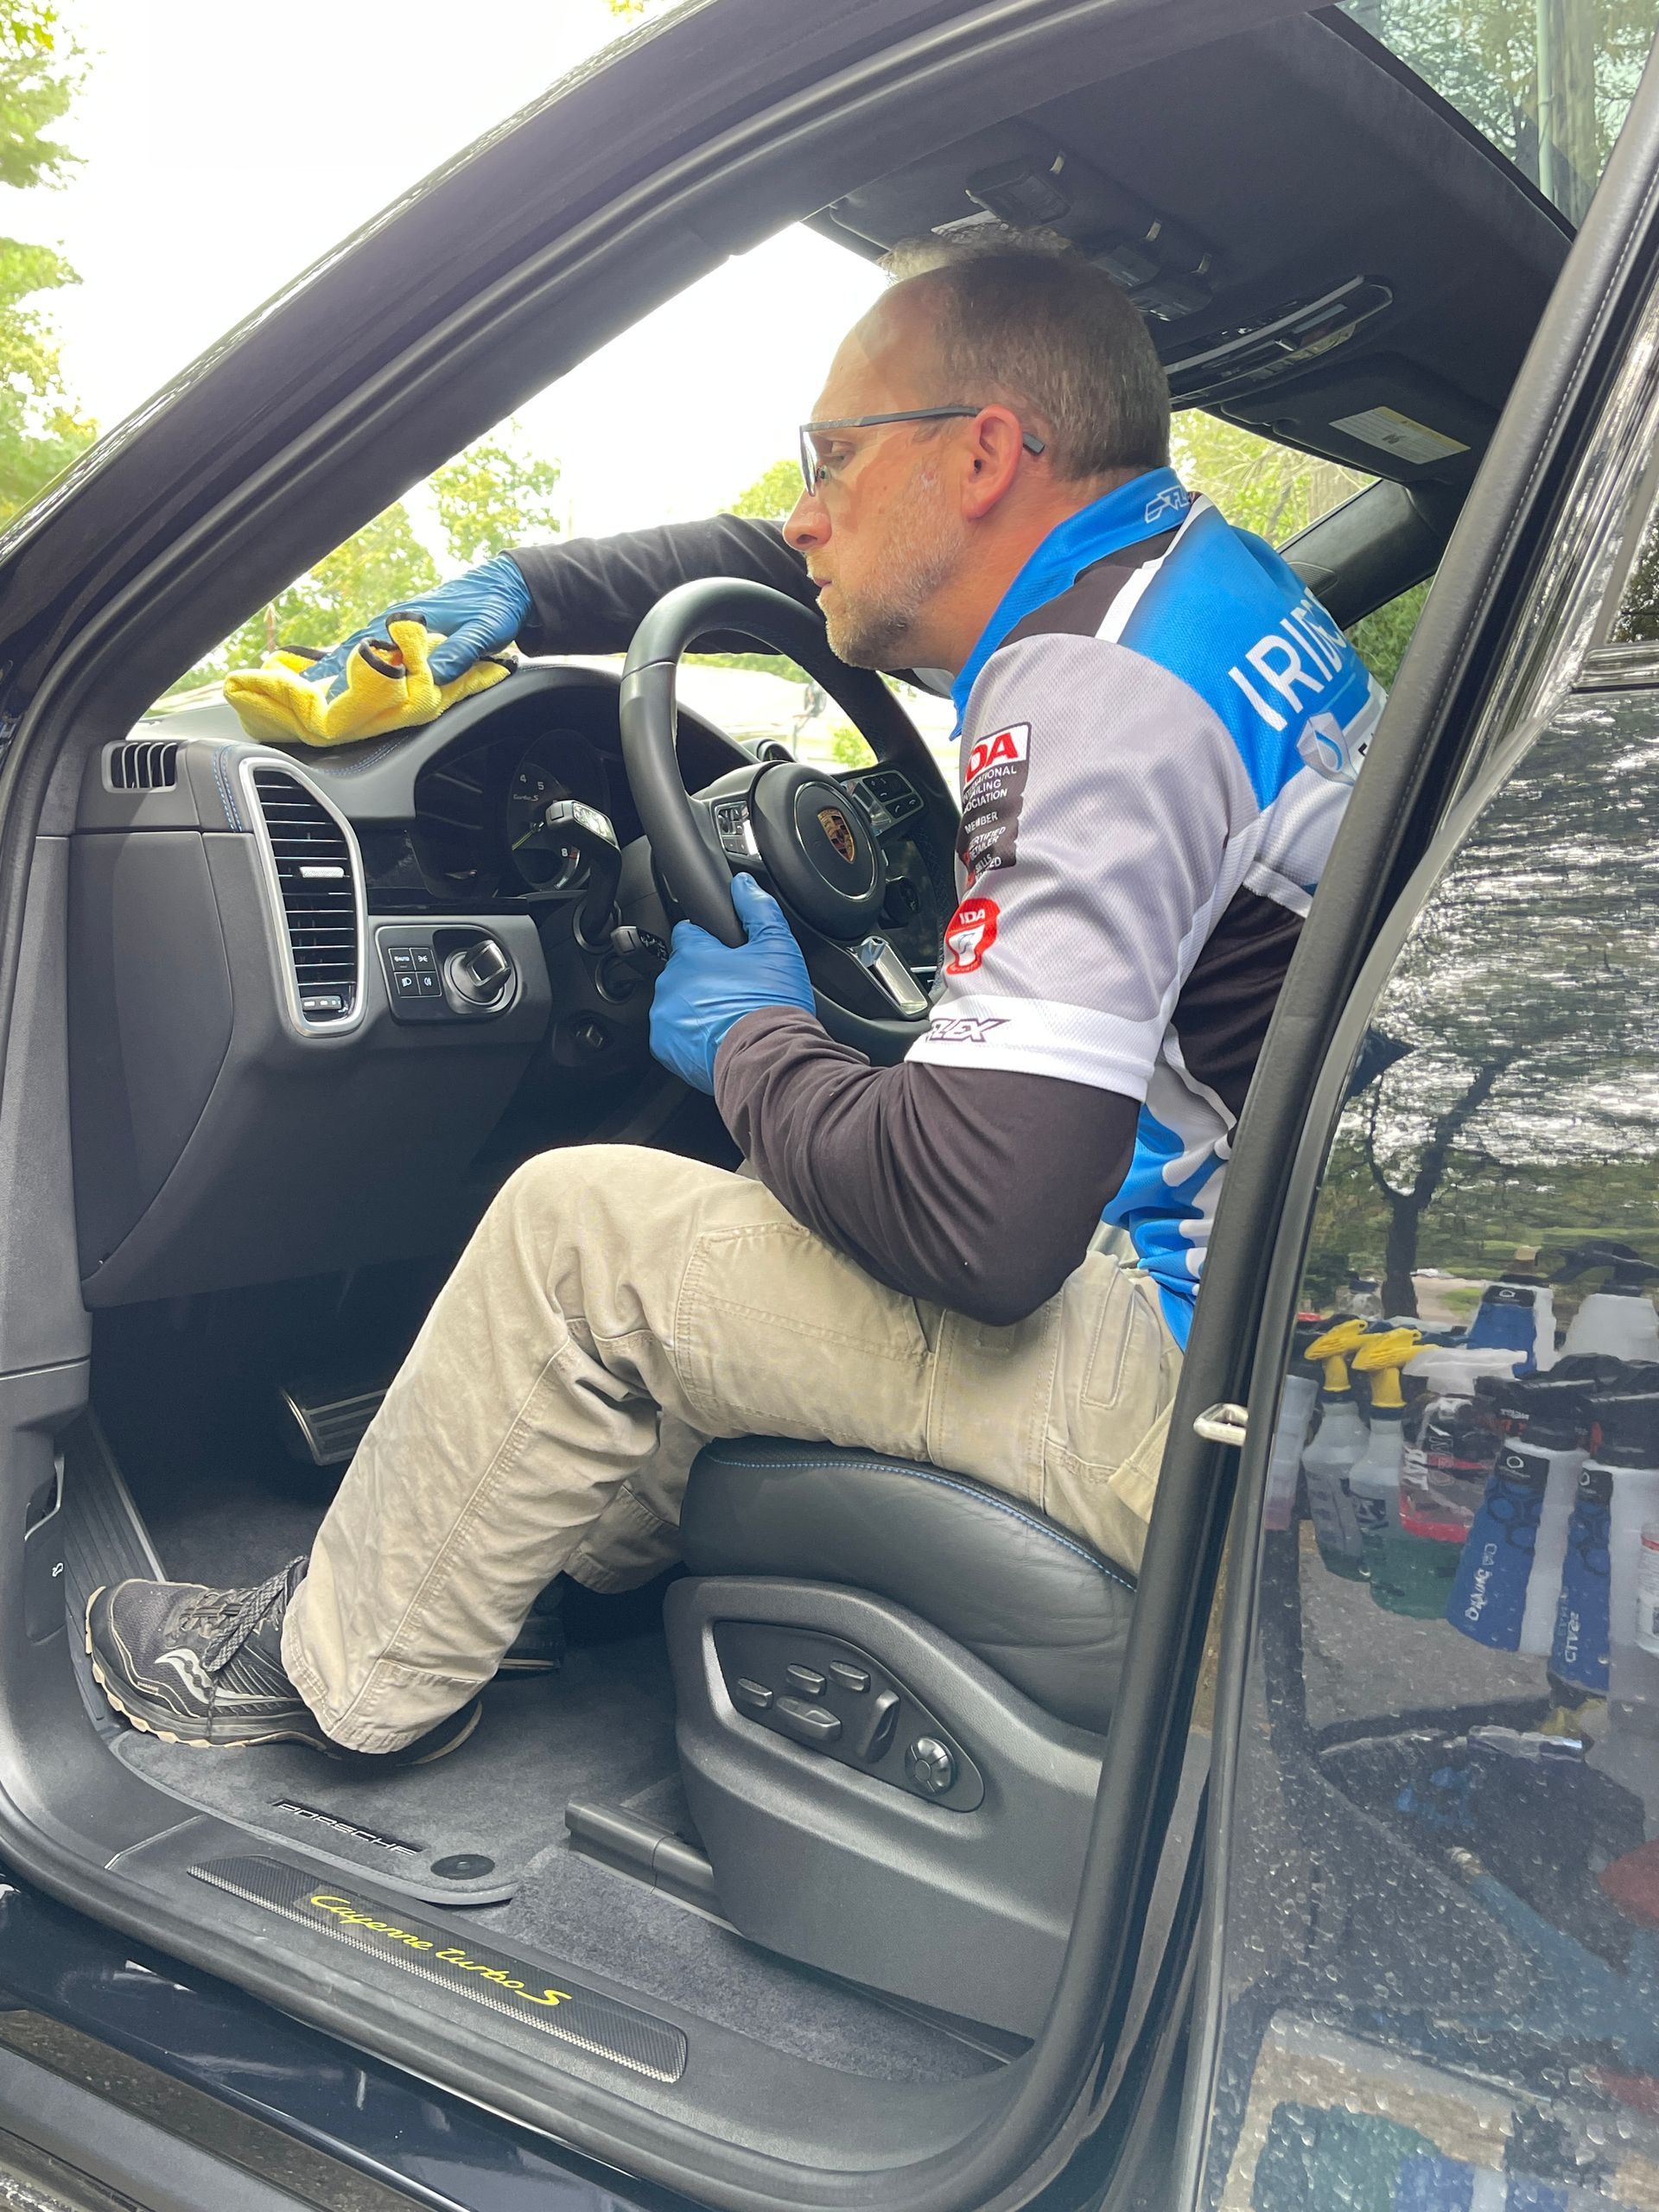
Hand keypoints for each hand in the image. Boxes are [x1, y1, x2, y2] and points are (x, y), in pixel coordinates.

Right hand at [301, 554, 531, 694]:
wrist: (506, 587)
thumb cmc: (493, 607)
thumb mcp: (482, 632)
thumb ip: (457, 653)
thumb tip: (431, 675)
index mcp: (406, 620)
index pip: (365, 649)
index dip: (341, 672)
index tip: (320, 693)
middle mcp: (394, 621)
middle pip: (352, 652)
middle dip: (328, 677)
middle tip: (305, 705)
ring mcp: (397, 627)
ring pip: (358, 653)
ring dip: (338, 674)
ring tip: (312, 698)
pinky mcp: (404, 634)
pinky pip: (371, 653)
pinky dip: (356, 668)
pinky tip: (343, 683)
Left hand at [649, 873, 812, 1092]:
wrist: (768, 1060)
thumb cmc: (772, 1007)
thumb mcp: (778, 947)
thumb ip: (758, 909)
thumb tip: (744, 885)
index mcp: (692, 953)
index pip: (689, 932)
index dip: (710, 942)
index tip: (726, 956)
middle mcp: (671, 983)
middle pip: (683, 970)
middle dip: (704, 977)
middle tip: (735, 991)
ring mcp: (664, 1016)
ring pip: (677, 1001)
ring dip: (696, 1006)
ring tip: (728, 1016)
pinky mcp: (665, 1046)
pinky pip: (674, 1033)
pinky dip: (690, 1035)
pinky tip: (718, 1036)